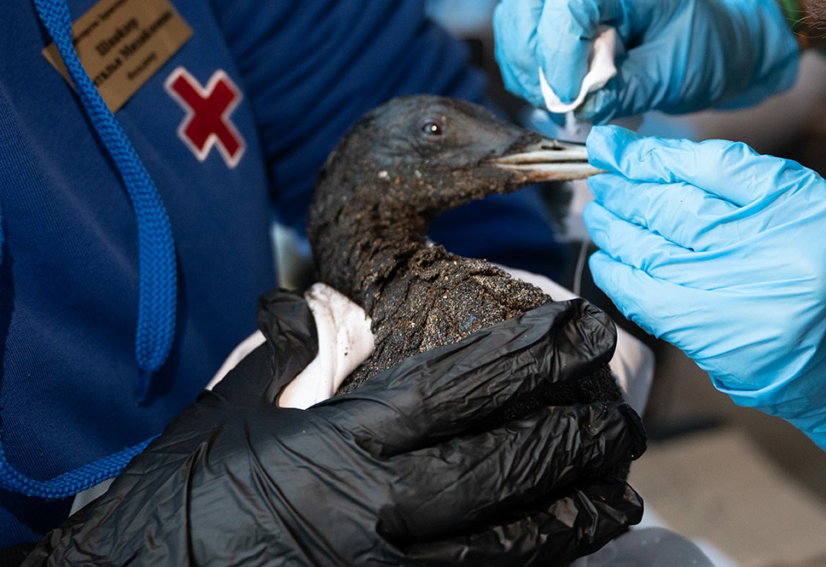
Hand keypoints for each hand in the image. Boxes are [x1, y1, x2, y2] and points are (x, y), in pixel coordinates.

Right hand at [24, 295, 644, 565]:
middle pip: (499, 466)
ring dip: (575, 511)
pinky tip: (569, 547)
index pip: (454, 386)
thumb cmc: (180, 500)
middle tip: (623, 416)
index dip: (526, 354)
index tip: (580, 327)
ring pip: (507, 543)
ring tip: (624, 486)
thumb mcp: (223, 414)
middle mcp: (373, 508)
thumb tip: (301, 305)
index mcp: (336, 441)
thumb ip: (279, 356)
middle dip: (573, 436)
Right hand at [493, 0, 800, 123]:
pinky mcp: (557, 3)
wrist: (716, 38)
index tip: (570, 98)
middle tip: (555, 101)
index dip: (560, 50)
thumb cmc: (704, 51)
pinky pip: (519, 27)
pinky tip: (552, 90)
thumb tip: (578, 106)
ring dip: (523, 62)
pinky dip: (525, 65)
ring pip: (516, 7)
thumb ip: (628, 91)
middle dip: (531, 54)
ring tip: (556, 101)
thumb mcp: (677, 77)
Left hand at [582, 126, 825, 462]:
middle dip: (625, 189)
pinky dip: (621, 277)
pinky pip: (650, 300)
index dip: (651, 154)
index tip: (613, 145)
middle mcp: (774, 248)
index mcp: (802, 205)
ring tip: (599, 211)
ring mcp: (745, 298)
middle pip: (674, 208)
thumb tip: (661, 163)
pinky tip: (607, 258)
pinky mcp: (721, 341)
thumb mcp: (815, 208)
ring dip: (615, 228)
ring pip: (655, 250)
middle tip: (600, 176)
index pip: (709, 165)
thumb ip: (745, 183)